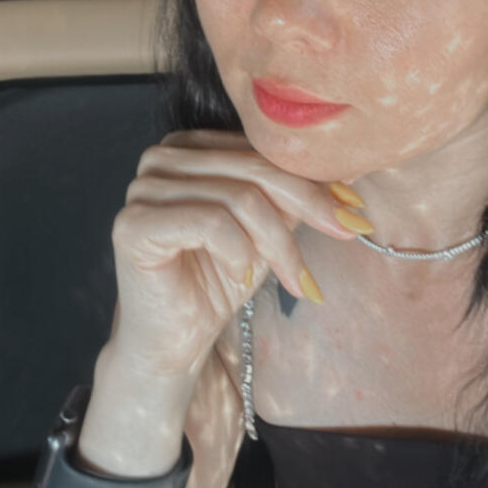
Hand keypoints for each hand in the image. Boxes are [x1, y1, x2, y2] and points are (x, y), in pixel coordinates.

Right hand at [109, 128, 363, 377]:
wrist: (175, 340)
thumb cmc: (218, 280)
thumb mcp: (267, 228)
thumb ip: (294, 196)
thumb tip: (350, 176)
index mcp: (190, 146)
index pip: (261, 150)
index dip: (313, 180)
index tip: (354, 209)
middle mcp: (161, 158)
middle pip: (253, 169)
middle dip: (308, 205)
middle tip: (347, 231)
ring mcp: (142, 188)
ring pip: (239, 199)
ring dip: (279, 243)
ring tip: (295, 278)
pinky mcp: (134, 224)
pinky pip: (210, 223)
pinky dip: (240, 252)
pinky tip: (243, 276)